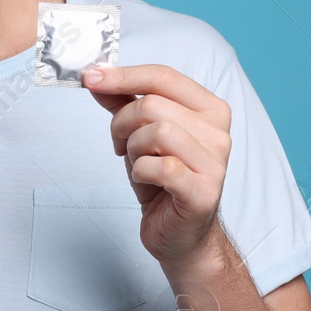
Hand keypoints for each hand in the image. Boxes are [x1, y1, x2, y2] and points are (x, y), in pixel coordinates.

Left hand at [83, 64, 231, 264]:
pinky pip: (160, 167)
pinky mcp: (203, 191)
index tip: (92, 78)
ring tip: (137, 163)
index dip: (123, 75)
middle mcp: (218, 132)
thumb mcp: (139, 135)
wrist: (180, 234)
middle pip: (153, 104)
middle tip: (121, 144)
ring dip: (133, 148)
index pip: (164, 76)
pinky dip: (141, 171)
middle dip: (122, 123)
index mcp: (210, 109)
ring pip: (157, 132)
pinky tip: (145, 180)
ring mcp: (215, 162)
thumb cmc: (163, 183)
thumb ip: (123, 103)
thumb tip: (97, 76)